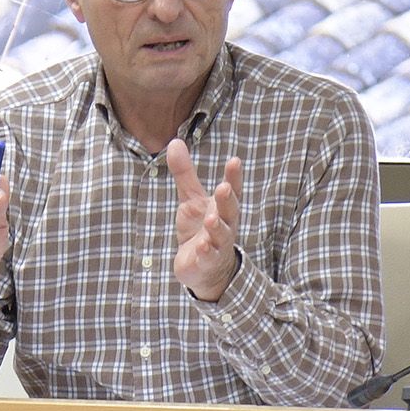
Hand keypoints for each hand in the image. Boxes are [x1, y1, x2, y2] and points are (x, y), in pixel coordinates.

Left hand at [165, 139, 241, 302]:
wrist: (205, 268)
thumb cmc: (200, 229)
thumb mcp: (191, 199)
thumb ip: (185, 173)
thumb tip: (174, 142)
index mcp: (223, 208)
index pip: (232, 190)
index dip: (234, 177)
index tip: (234, 161)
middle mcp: (225, 225)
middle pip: (230, 211)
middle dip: (228, 200)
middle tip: (224, 188)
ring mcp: (217, 245)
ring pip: (221, 235)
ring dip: (217, 227)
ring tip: (211, 219)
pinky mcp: (206, 262)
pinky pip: (208, 257)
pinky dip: (205, 252)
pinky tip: (201, 247)